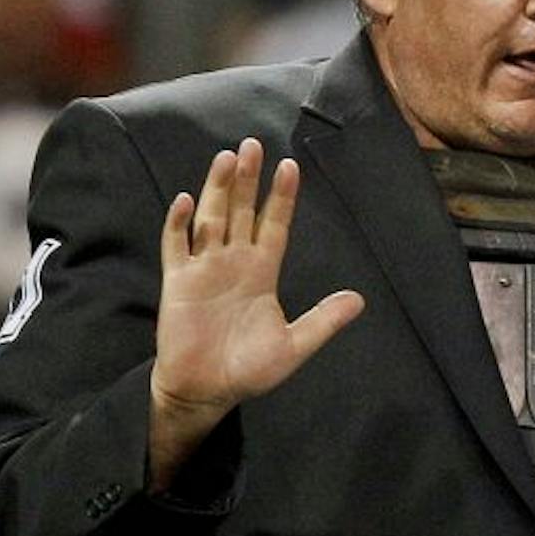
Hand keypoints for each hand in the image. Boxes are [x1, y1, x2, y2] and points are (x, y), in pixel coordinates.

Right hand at [149, 139, 362, 486]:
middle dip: (246, 179)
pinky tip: (185, 200)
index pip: (273, 225)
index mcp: (261, 273)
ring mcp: (203, 269)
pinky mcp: (178, 282)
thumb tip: (358, 301)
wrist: (207, 391)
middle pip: (239, 211)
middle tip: (252, 144)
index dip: (281, 197)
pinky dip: (178, 224)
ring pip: (209, 218)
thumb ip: (323, 321)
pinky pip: (176, 246)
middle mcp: (233, 263)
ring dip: (215, 189)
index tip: (290, 166)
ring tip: (225, 158)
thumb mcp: (294, 345)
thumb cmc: (248, 370)